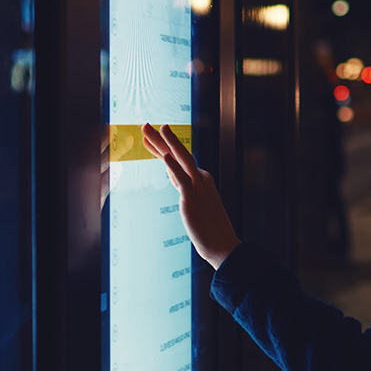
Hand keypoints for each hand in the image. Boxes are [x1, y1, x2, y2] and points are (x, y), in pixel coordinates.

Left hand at [142, 123, 239, 268]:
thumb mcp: (194, 202)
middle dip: (162, 138)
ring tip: (156, 129)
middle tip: (146, 124)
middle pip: (180, 154)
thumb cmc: (210, 229)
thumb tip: (172, 174)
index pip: (179, 159)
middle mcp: (201, 179)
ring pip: (182, 160)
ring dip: (168, 143)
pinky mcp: (193, 200)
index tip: (149, 138)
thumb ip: (184, 186)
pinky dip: (174, 166)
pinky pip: (182, 179)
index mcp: (202, 180)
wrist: (223, 245)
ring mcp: (198, 188)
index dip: (162, 147)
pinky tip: (165, 155)